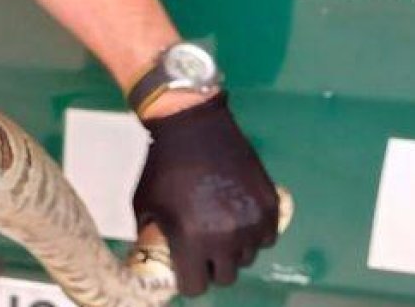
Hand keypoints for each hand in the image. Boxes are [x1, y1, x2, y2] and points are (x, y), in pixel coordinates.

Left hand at [132, 92, 278, 295]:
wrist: (192, 127)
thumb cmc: (161, 166)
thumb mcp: (144, 205)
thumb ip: (151, 237)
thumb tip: (151, 259)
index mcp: (190, 239)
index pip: (196, 286)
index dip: (189, 280)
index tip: (187, 269)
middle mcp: (226, 237)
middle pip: (226, 276)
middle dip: (212, 267)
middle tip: (204, 250)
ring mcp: (251, 222)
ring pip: (248, 257)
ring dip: (234, 250)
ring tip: (220, 229)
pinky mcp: (270, 205)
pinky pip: (267, 237)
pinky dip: (254, 234)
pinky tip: (239, 218)